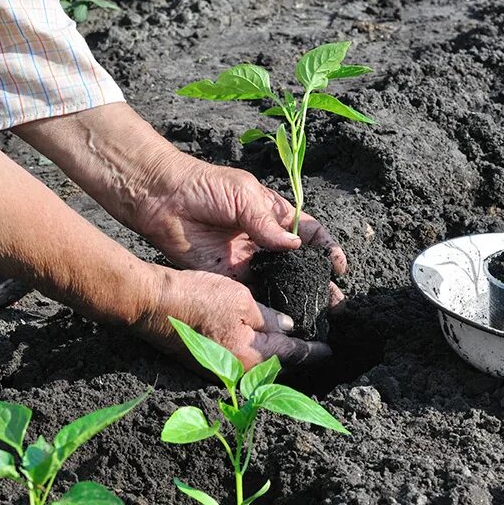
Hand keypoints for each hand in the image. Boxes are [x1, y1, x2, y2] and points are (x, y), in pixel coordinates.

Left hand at [136, 157, 346, 295]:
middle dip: (319, 281)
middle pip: (300, 264)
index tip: (339, 265)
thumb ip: (268, 224)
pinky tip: (288, 318)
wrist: (164, 200)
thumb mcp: (243, 196)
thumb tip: (295, 246)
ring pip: (281, 283)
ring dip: (300, 298)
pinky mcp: (231, 277)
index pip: (309, 234)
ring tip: (320, 314)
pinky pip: (255, 294)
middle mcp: (265, 240)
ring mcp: (249, 261)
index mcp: (273, 214)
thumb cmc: (204, 187)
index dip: (327, 249)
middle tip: (336, 302)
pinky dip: (271, 306)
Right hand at [138, 267, 332, 368]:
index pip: (292, 354)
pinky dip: (254, 353)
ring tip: (290, 345)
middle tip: (313, 347)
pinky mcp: (206, 364)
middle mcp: (238, 371)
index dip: (313, 351)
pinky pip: (240, 361)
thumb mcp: (241, 300)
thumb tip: (287, 328)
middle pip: (276, 366)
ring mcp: (220, 370)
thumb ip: (268, 316)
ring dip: (275, 356)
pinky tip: (258, 342)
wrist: (152, 306)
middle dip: (295, 357)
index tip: (330, 352)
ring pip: (258, 364)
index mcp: (251, 356)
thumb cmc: (196, 299)